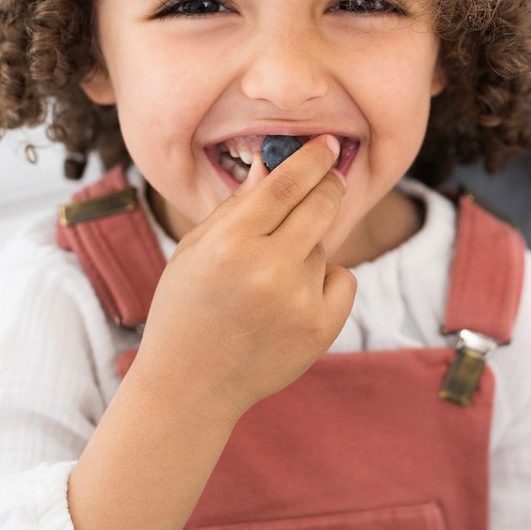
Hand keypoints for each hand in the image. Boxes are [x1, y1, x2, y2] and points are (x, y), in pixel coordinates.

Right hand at [130, 134, 357, 421]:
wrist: (191, 385)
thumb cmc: (187, 307)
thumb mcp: (195, 250)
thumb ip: (238, 206)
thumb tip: (276, 162)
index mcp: (230, 244)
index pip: (286, 184)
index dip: (312, 159)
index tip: (327, 144)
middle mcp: (268, 269)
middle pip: (320, 205)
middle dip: (328, 186)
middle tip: (329, 179)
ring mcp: (298, 301)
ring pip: (325, 247)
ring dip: (309, 249)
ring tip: (271, 280)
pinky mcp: (321, 328)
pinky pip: (343, 279)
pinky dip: (327, 283)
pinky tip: (293, 302)